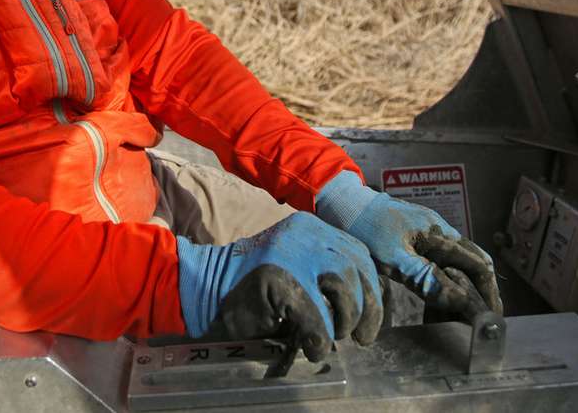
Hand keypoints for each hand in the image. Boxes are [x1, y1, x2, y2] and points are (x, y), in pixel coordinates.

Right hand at [175, 212, 382, 360]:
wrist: (206, 286)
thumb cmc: (254, 285)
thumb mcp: (295, 264)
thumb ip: (325, 272)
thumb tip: (363, 306)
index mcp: (312, 228)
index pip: (359, 253)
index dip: (372, 287)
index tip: (370, 314)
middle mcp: (306, 234)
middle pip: (357, 268)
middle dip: (367, 308)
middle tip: (362, 336)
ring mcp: (292, 254)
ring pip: (344, 287)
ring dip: (346, 320)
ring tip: (334, 337)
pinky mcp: (279, 280)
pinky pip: (316, 315)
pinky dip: (320, 339)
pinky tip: (314, 349)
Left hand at [315, 171, 500, 315]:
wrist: (342, 206)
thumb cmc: (365, 228)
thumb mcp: (393, 258)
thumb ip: (426, 278)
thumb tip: (460, 300)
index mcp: (440, 234)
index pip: (479, 264)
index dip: (488, 292)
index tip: (491, 317)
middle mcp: (441, 233)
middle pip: (472, 266)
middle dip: (477, 295)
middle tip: (476, 323)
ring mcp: (430, 237)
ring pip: (456, 269)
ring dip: (459, 293)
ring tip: (453, 320)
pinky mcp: (417, 243)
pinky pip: (439, 267)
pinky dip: (442, 287)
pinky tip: (434, 306)